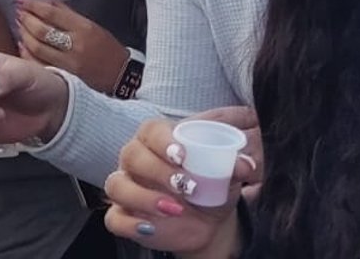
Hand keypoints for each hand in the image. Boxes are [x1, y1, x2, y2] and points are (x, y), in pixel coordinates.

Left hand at [14, 0, 129, 93]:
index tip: (21, 0)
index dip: (32, 5)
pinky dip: (27, 54)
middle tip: (18, 12)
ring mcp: (69, 62)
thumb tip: (45, 1)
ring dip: (24, 34)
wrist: (121, 75)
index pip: (52, 13)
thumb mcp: (91, 26)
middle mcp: (76, 44)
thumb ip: (68, 13)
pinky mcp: (65, 76)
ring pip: (38, 47)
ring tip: (19, 25)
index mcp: (84, 28)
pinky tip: (22, 45)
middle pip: (42, 30)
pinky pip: (40, 64)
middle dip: (25, 19)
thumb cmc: (106, 47)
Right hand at [103, 108, 259, 255]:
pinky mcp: (124, 215)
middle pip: (131, 155)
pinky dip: (131, 224)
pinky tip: (151, 228)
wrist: (208, 221)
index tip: (183, 155)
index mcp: (157, 141)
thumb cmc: (211, 187)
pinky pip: (114, 218)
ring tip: (174, 208)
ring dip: (144, 197)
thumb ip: (234, 166)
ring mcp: (126, 188)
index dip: (163, 141)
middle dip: (158, 170)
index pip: (150, 130)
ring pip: (117, 185)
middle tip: (188, 186)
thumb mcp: (227, 175)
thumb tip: (244, 164)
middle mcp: (136, 161)